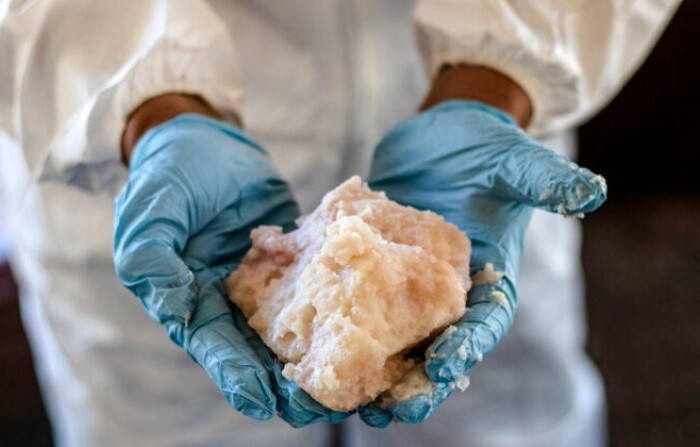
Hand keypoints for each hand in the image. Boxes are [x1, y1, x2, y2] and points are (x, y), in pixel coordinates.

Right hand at [114, 112, 348, 426]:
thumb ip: (152, 254)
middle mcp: (225, 301)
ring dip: (315, 358)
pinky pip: (314, 292)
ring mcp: (261, 284)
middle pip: (255, 351)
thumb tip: (174, 303)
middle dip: (284, 382)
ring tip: (349, 385)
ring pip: (289, 331)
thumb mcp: (153, 206)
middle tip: (317, 406)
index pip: (212, 345)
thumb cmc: (172, 170)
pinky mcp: (292, 265)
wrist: (209, 138)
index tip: (262, 400)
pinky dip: (335, 312)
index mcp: (188, 297)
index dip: (235, 374)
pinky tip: (365, 328)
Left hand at [358, 99, 606, 426]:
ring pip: (392, 337)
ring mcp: (407, 285)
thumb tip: (589, 192)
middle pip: (436, 346)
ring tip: (344, 399)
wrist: (438, 136)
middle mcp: (448, 292)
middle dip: (415, 382)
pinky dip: (337, 326)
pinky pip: (355, 303)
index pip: (484, 322)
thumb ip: (543, 179)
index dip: (467, 348)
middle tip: (390, 410)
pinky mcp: (373, 270)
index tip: (441, 367)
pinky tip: (311, 346)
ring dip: (371, 370)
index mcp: (487, 278)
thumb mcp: (513, 161)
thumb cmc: (482, 148)